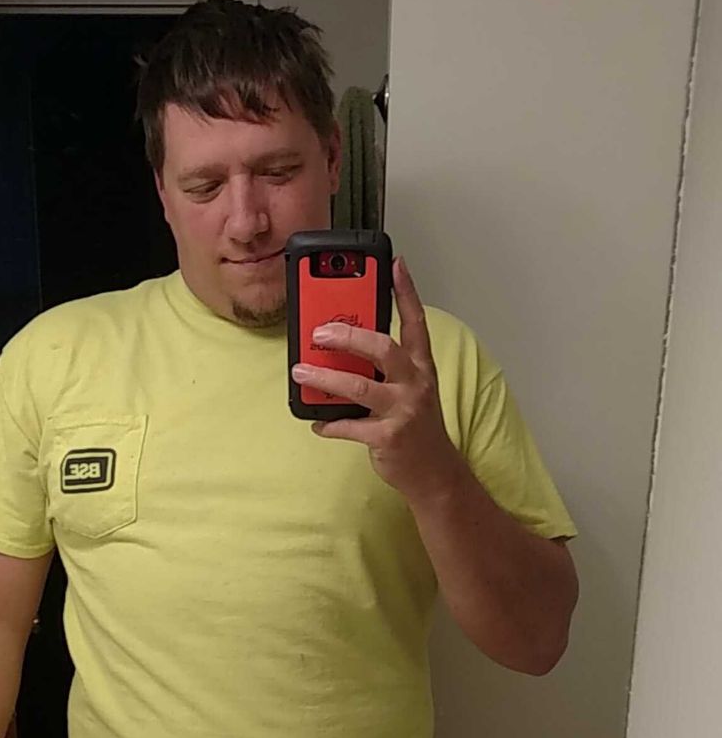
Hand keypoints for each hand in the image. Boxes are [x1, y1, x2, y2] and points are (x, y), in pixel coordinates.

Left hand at [291, 255, 462, 509]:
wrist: (435, 473)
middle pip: (383, 348)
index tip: (394, 264)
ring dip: (325, 379)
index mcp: (421, 367)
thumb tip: (343, 352)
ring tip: (301, 373)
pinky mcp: (388, 437)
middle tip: (320, 333)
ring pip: (359, 387)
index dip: (406, 291)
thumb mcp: (410, 390)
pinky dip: (328, 423)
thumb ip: (385, 370)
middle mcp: (415, 384)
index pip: (416, 322)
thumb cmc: (417, 427)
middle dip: (349, 337)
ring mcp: (403, 410)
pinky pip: (349, 425)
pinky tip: (317, 421)